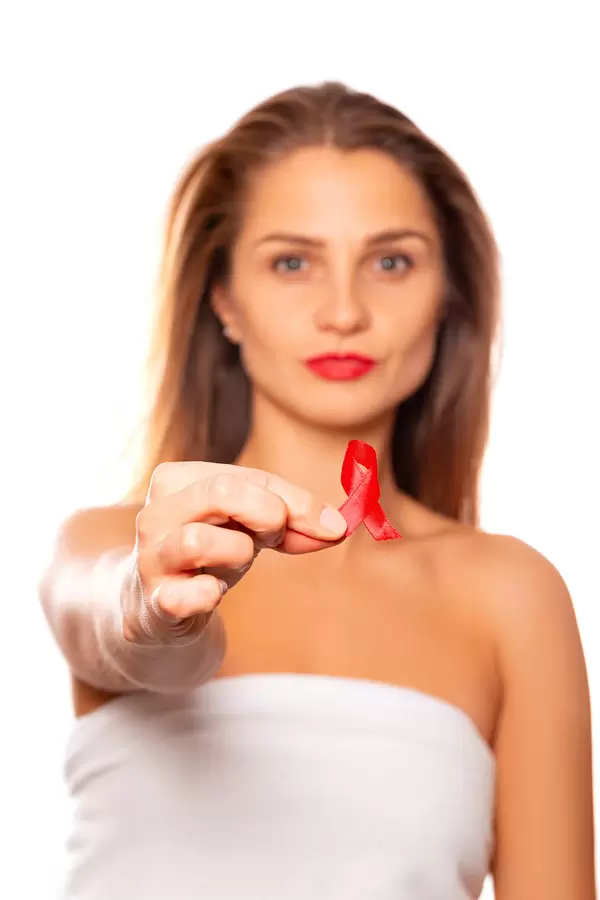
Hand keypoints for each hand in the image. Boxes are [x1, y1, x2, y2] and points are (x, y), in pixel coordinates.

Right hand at [121, 461, 346, 645]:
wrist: (164, 606)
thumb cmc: (213, 551)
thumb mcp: (251, 524)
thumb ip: (293, 519)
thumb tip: (337, 527)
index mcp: (176, 480)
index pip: (245, 476)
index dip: (295, 502)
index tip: (330, 526)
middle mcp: (155, 513)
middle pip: (219, 492)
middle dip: (266, 514)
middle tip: (275, 536)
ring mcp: (150, 558)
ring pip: (198, 540)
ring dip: (237, 552)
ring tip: (237, 561)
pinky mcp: (155, 601)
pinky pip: (185, 596)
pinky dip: (209, 595)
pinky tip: (214, 592)